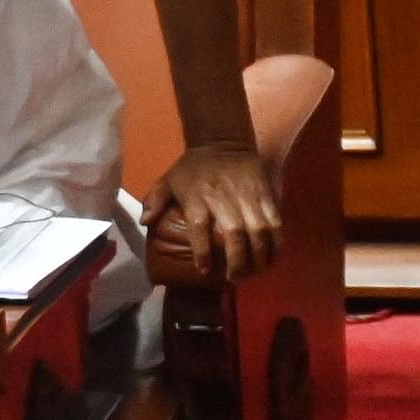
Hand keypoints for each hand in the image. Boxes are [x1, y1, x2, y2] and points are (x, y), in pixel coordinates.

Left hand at [145, 143, 281, 282]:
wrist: (224, 142)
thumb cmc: (194, 167)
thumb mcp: (168, 179)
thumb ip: (155, 200)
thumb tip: (144, 221)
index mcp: (198, 197)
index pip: (200, 227)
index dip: (202, 251)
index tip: (203, 270)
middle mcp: (224, 199)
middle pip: (234, 234)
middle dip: (236, 260)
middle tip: (234, 278)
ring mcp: (248, 197)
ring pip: (259, 230)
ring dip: (259, 255)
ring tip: (254, 272)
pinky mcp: (266, 194)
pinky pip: (275, 220)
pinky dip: (276, 240)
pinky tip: (272, 256)